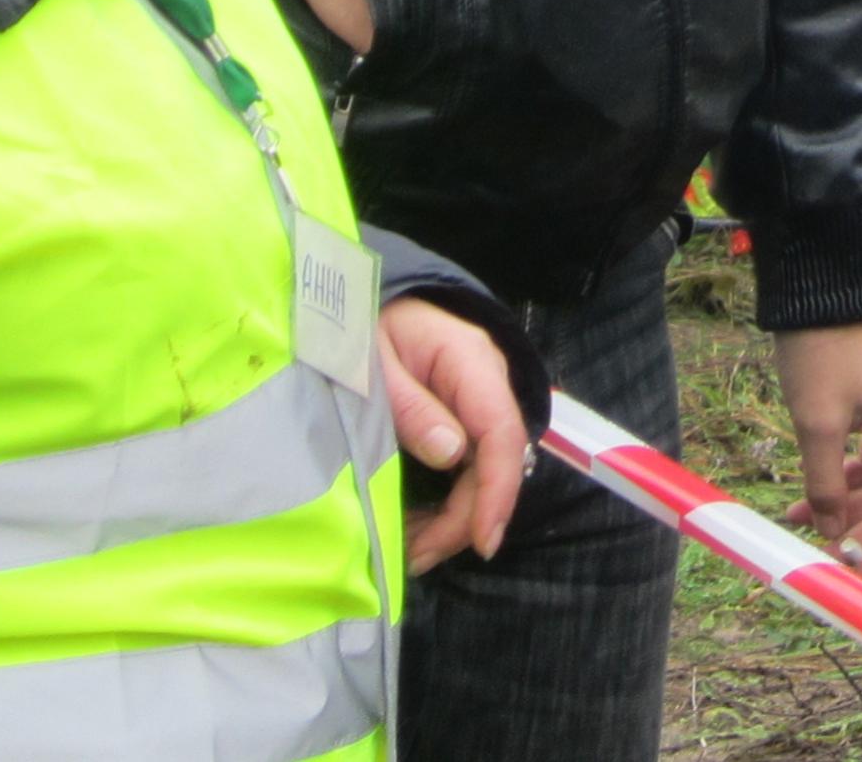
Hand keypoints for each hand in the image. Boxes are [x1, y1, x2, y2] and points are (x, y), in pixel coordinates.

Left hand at [379, 299, 528, 572]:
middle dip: (463, 519)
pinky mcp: (463, 419)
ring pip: (483, 473)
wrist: (360, 305)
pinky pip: (467, 469)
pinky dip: (445, 505)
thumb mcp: (372, 362)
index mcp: (470, 361)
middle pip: (495, 463)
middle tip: (415, 557)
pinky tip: (416, 526)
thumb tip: (451, 453)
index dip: (498, 491)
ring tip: (409, 551)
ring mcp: (478, 402)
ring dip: (453, 519)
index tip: (482, 541)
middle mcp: (486, 383)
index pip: (501, 432)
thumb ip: (409, 405)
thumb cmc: (361, 326)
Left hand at [774, 319, 861, 580]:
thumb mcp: (818, 423)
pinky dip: (842, 484)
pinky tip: (807, 498)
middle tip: (819, 560)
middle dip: (860, 535)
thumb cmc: (826, 350)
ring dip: (844, 510)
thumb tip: (829, 535)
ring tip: (797, 520)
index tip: (856, 580)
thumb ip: (826, 485)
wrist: (821, 291)